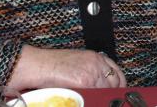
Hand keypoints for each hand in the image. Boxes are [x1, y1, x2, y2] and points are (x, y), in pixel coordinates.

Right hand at [9, 46, 126, 89]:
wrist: (37, 65)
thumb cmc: (51, 64)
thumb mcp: (77, 62)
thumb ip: (90, 70)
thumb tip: (98, 83)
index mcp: (95, 57)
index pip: (116, 71)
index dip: (120, 83)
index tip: (120, 90)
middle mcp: (96, 63)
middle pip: (114, 81)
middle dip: (112, 91)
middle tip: (108, 98)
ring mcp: (92, 73)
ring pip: (106, 89)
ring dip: (101, 95)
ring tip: (94, 98)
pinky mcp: (84, 82)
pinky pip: (95, 94)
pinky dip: (94, 98)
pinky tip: (90, 100)